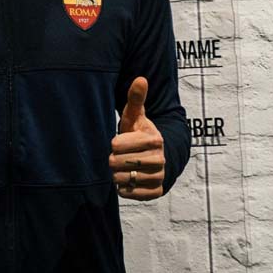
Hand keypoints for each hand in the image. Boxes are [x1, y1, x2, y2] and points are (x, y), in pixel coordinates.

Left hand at [109, 76, 164, 200]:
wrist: (159, 155)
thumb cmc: (140, 133)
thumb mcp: (136, 115)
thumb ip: (136, 98)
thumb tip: (140, 78)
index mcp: (154, 139)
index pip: (117, 144)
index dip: (114, 144)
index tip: (119, 142)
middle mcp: (159, 159)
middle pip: (118, 163)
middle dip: (113, 160)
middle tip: (118, 156)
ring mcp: (159, 176)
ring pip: (122, 179)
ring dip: (117, 175)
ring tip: (123, 167)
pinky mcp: (157, 192)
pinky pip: (130, 194)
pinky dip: (124, 189)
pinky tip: (127, 180)